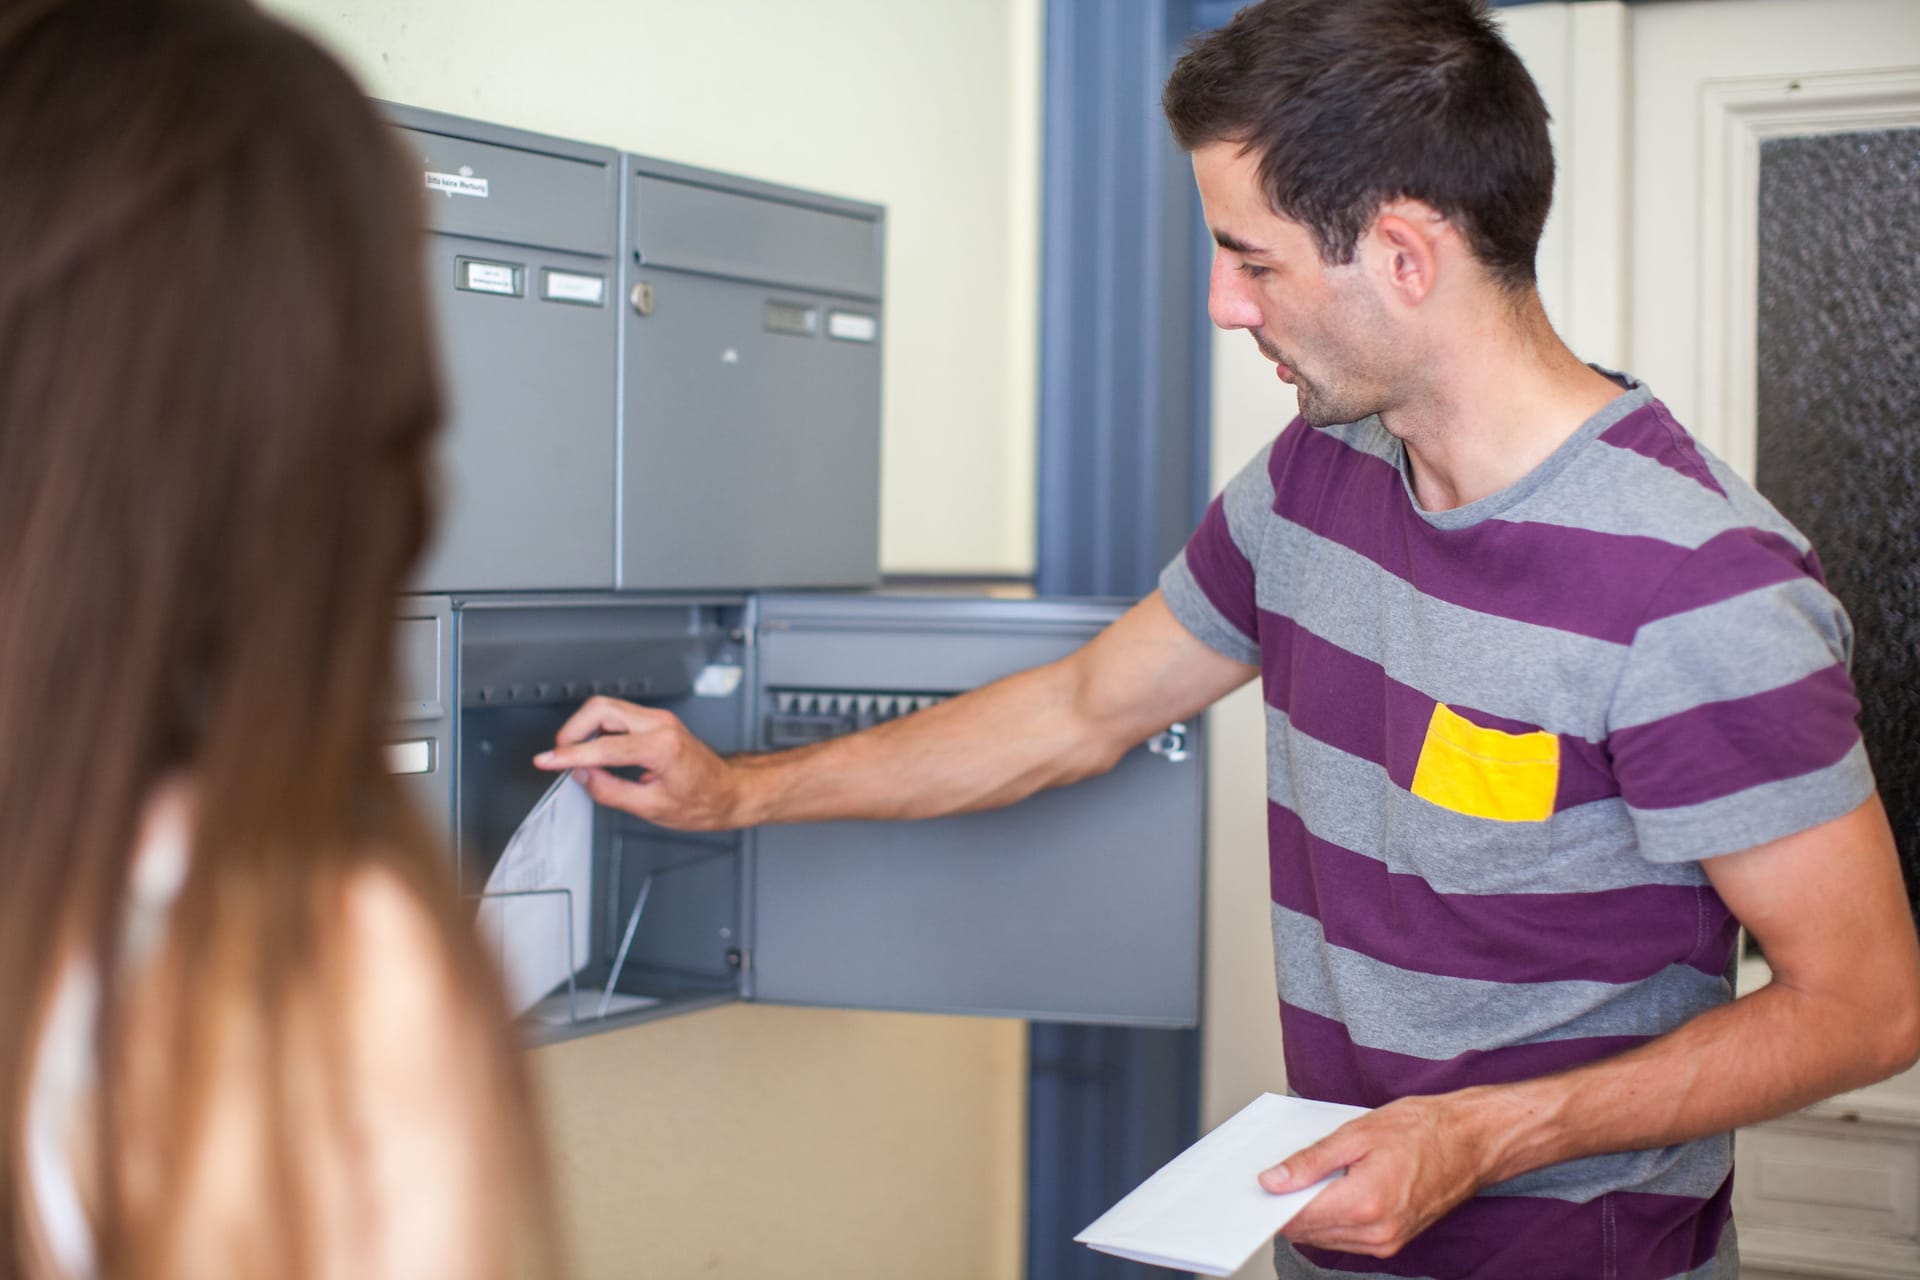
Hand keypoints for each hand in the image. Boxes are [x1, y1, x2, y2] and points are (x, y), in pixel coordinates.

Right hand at [532, 696, 744, 829]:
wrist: (729, 791)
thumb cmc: (702, 802)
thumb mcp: (652, 807)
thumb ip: (610, 790)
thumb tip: (581, 776)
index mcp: (661, 747)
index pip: (603, 746)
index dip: (569, 755)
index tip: (547, 760)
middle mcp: (660, 725)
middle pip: (600, 709)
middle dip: (572, 730)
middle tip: (559, 755)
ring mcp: (659, 719)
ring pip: (606, 707)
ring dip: (583, 728)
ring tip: (574, 755)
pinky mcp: (656, 721)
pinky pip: (617, 715)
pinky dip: (597, 728)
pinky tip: (593, 749)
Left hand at [1263, 1092, 1504, 1258]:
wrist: (1471, 1140)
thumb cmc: (1423, 1129)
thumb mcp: (1357, 1134)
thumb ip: (1311, 1161)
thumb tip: (1273, 1181)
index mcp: (1365, 1204)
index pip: (1298, 1217)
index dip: (1274, 1202)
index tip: (1261, 1183)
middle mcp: (1377, 1233)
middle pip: (1309, 1230)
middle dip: (1291, 1204)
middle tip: (1283, 1172)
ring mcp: (1387, 1242)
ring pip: (1326, 1237)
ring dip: (1312, 1211)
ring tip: (1316, 1174)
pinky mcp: (1394, 1241)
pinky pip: (1347, 1237)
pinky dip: (1333, 1217)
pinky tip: (1336, 1187)